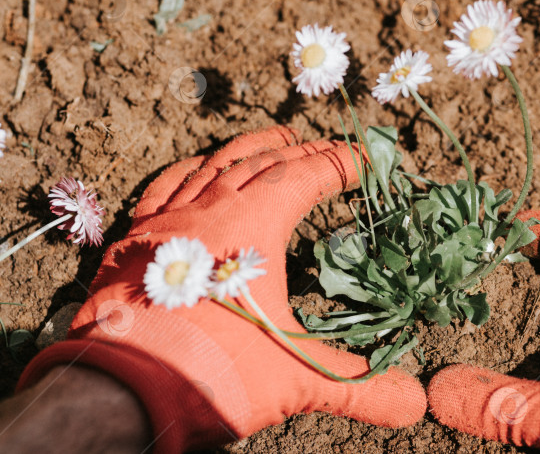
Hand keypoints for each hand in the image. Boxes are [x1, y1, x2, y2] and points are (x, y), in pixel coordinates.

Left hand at [18, 126, 425, 452]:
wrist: (118, 392)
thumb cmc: (213, 373)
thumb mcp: (297, 379)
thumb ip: (360, 387)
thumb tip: (415, 404)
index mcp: (255, 224)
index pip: (307, 175)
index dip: (341, 163)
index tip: (366, 160)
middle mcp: (212, 209)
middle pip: (266, 162)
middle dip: (305, 152)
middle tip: (330, 151)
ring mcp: (169, 221)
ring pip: (216, 164)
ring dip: (252, 149)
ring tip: (278, 139)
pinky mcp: (136, 242)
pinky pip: (166, 186)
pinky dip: (191, 170)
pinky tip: (200, 167)